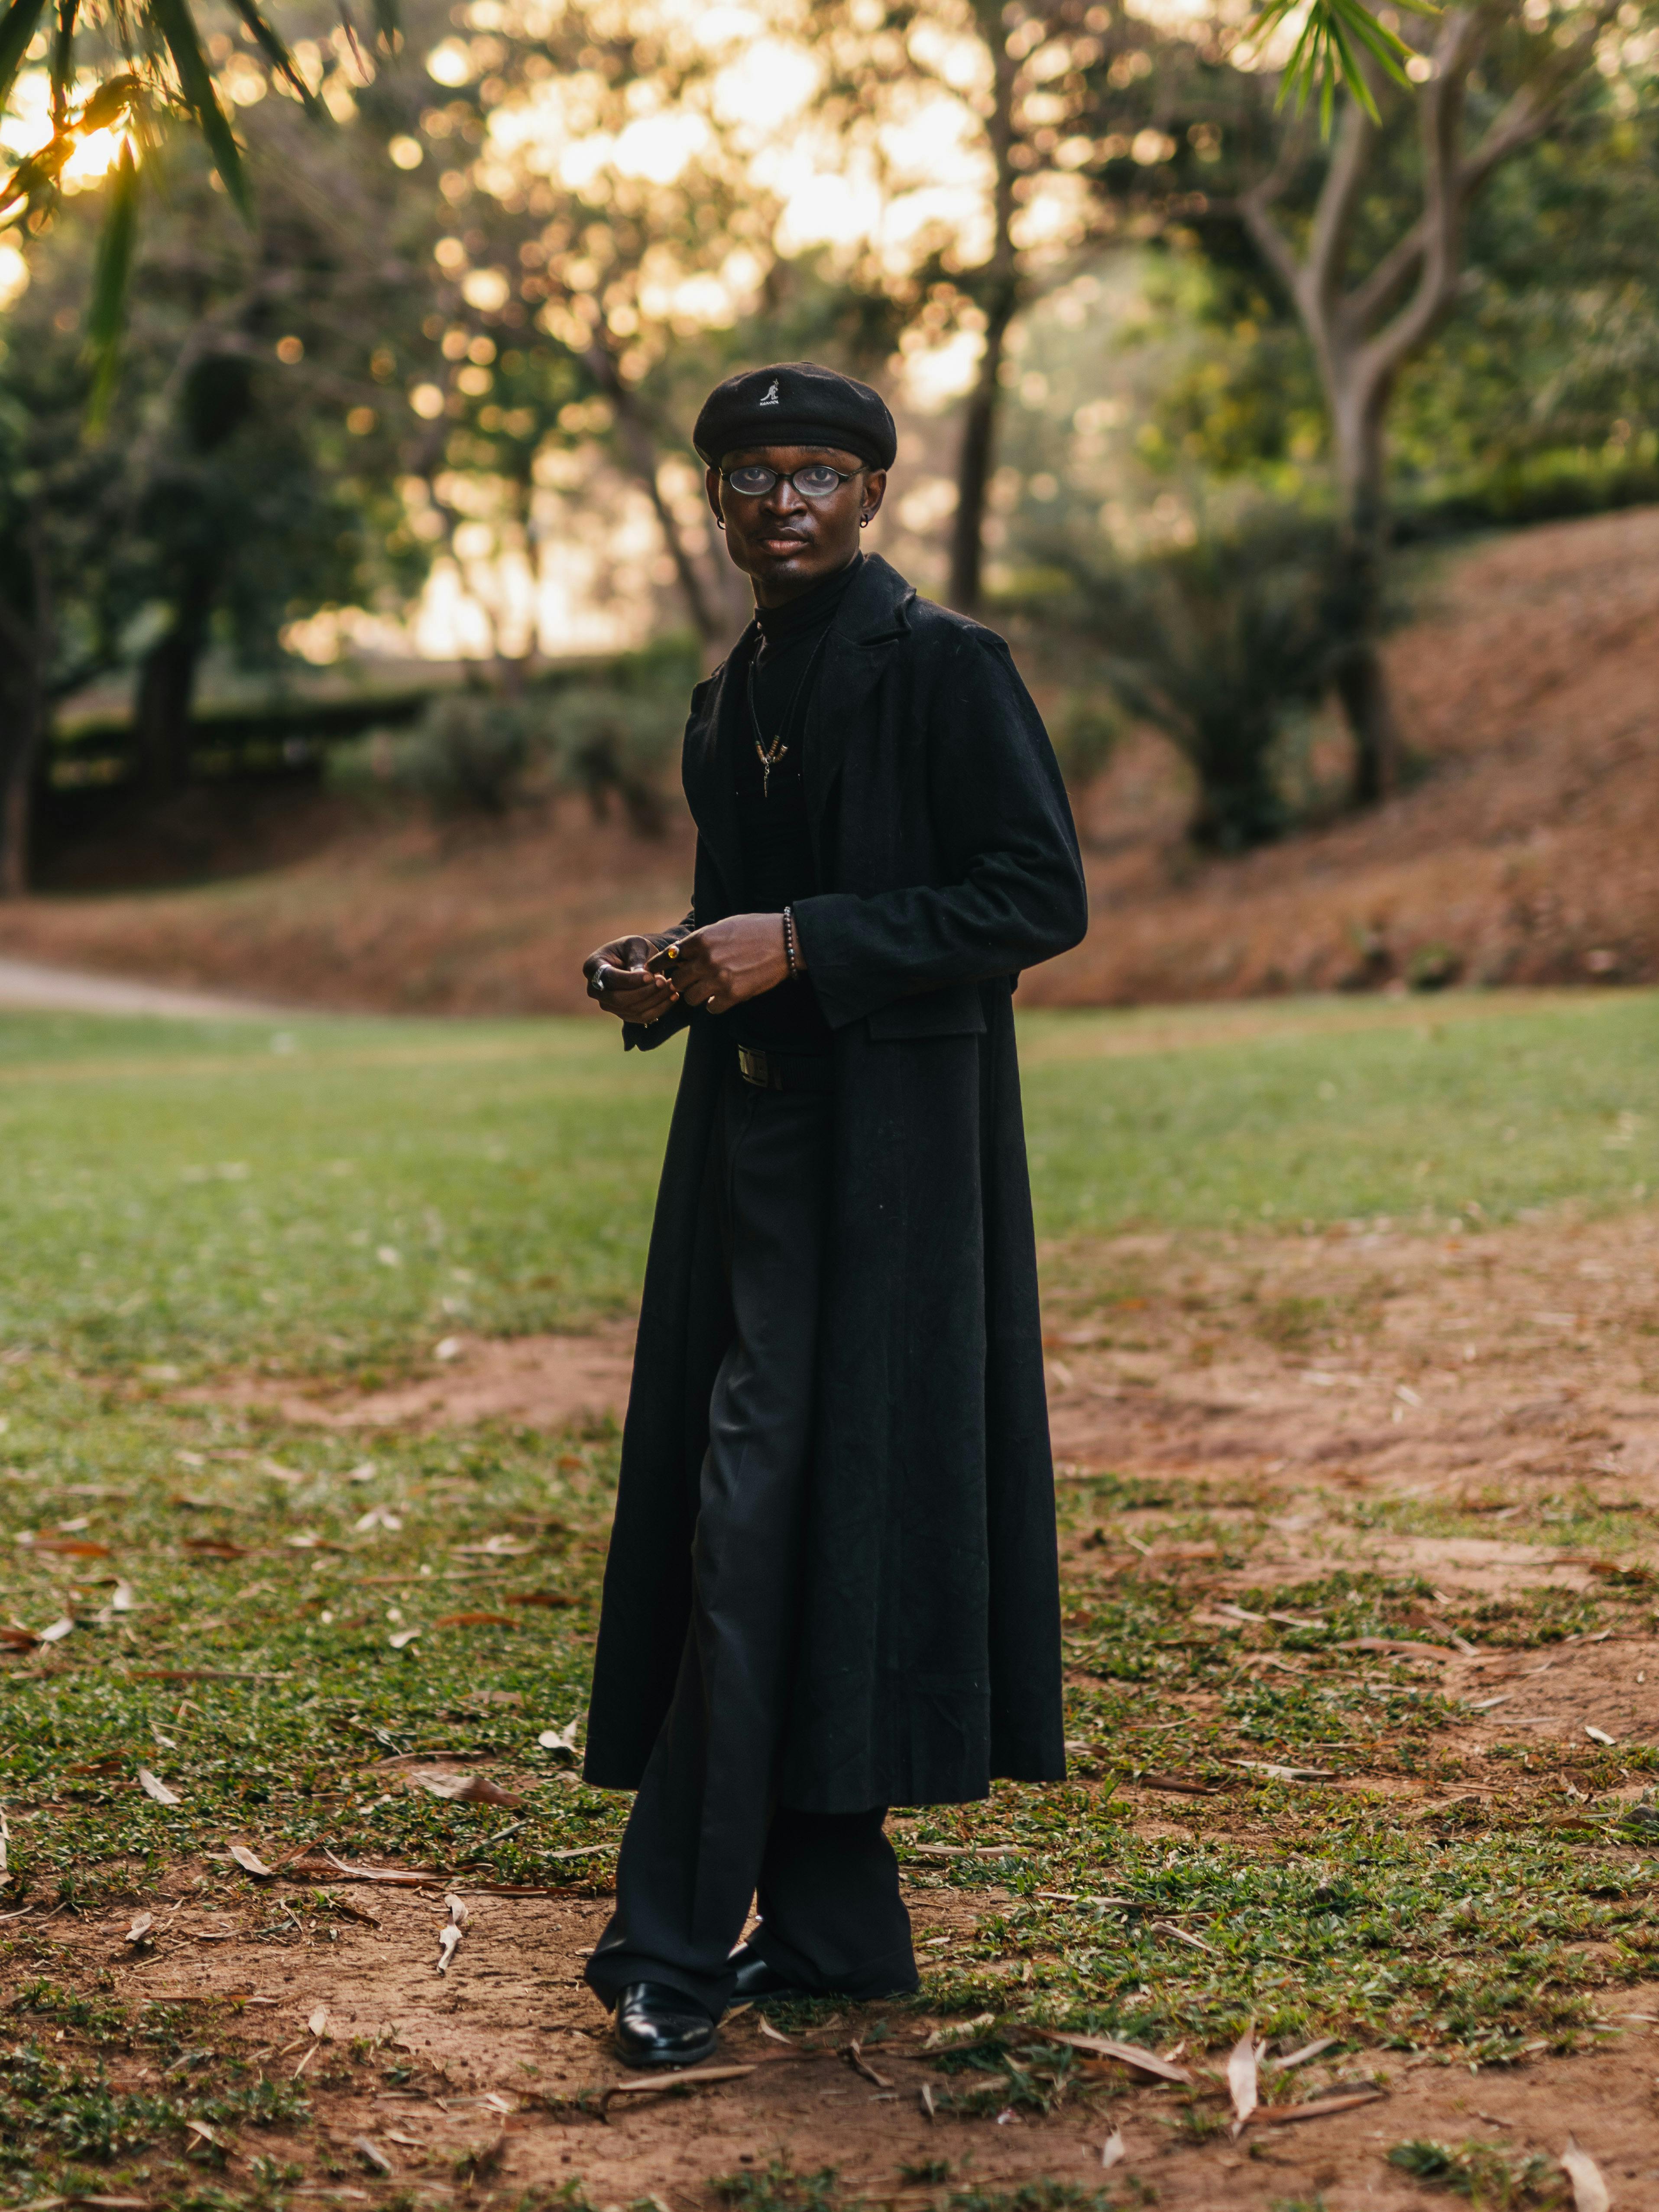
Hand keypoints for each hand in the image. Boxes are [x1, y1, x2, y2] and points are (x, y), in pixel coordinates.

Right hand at [583, 934, 677, 1025]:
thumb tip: (643, 977)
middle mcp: (595, 990)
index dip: (630, 979)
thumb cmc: (633, 948)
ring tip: (672, 986)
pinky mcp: (622, 1013)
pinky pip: (641, 1017)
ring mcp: (608, 1004)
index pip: (610, 979)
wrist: (636, 959)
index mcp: (592, 967)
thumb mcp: (635, 945)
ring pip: (631, 1010)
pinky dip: (659, 1008)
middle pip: (618, 999)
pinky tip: (672, 997)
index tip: (650, 975)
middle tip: (664, 981)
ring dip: (654, 1000)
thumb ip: (636, 959)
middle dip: (644, 992)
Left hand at [666, 914, 791, 1013]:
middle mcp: (706, 959)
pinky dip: (714, 1005)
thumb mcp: (724, 926)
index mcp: (702, 939)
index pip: (668, 956)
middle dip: (681, 982)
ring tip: (708, 989)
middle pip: (676, 981)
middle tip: (688, 982)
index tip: (652, 971)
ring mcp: (719, 979)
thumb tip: (681, 952)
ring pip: (690, 998)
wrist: (786, 941)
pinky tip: (723, 997)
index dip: (659, 965)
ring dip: (697, 995)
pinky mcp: (733, 995)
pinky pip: (711, 1008)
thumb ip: (701, 940)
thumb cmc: (756, 929)